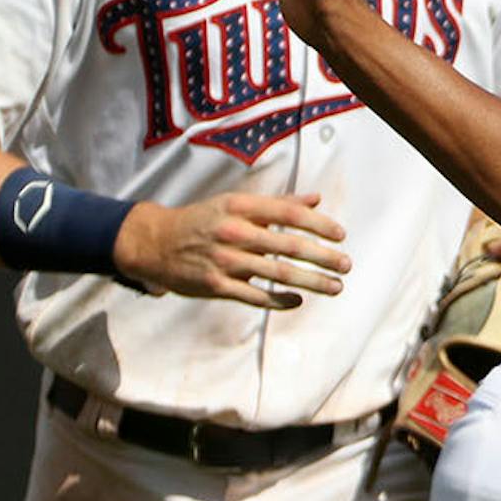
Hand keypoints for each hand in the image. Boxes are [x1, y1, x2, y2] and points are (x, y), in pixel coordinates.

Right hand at [114, 191, 351, 309]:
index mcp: (241, 207)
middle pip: (289, 246)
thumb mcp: (235, 204)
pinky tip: (298, 300)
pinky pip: (254, 296)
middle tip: (347, 265)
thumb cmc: (203, 220)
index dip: (319, 224)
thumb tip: (315, 200)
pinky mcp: (216, 285)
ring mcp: (225, 261)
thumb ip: (277, 204)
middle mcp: (234, 232)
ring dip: (311, 281)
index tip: (341, 235)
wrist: (154, 242)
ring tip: (335, 287)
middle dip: (323, 257)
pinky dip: (279, 300)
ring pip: (277, 273)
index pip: (289, 214)